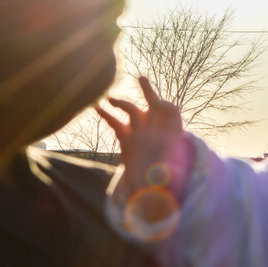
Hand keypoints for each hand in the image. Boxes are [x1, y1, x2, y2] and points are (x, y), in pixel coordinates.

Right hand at [97, 76, 191, 200]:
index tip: (158, 104)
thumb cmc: (159, 182)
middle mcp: (155, 128)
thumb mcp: (164, 178)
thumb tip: (162, 178)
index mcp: (171, 133)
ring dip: (121, 103)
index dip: (165, 106)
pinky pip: (116, 123)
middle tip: (141, 79)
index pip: (171, 111)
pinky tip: (97, 108)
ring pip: (131, 111)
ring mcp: (139, 131)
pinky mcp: (126, 137)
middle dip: (148, 91)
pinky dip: (107, 115)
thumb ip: (164, 175)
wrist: (148, 187)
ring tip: (110, 99)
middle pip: (153, 104)